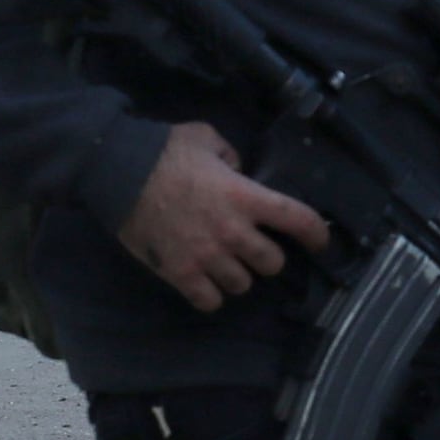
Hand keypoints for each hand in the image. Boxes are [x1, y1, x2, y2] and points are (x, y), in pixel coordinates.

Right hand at [116, 120, 330, 311]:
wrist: (118, 172)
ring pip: (242, 285)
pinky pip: (209, 301)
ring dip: (238, 276)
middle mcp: (232, 231)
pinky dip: (210, 295)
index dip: (316, 234)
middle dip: (267, 257)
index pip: (297, 219)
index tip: (320, 241)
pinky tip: (204, 283)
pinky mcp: (180, 273)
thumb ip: (231, 155)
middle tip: (253, 248)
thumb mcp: (206, 138)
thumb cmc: (164, 150)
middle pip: (272, 263)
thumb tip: (239, 170)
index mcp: (244, 196)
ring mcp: (206, 256)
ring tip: (225, 265)